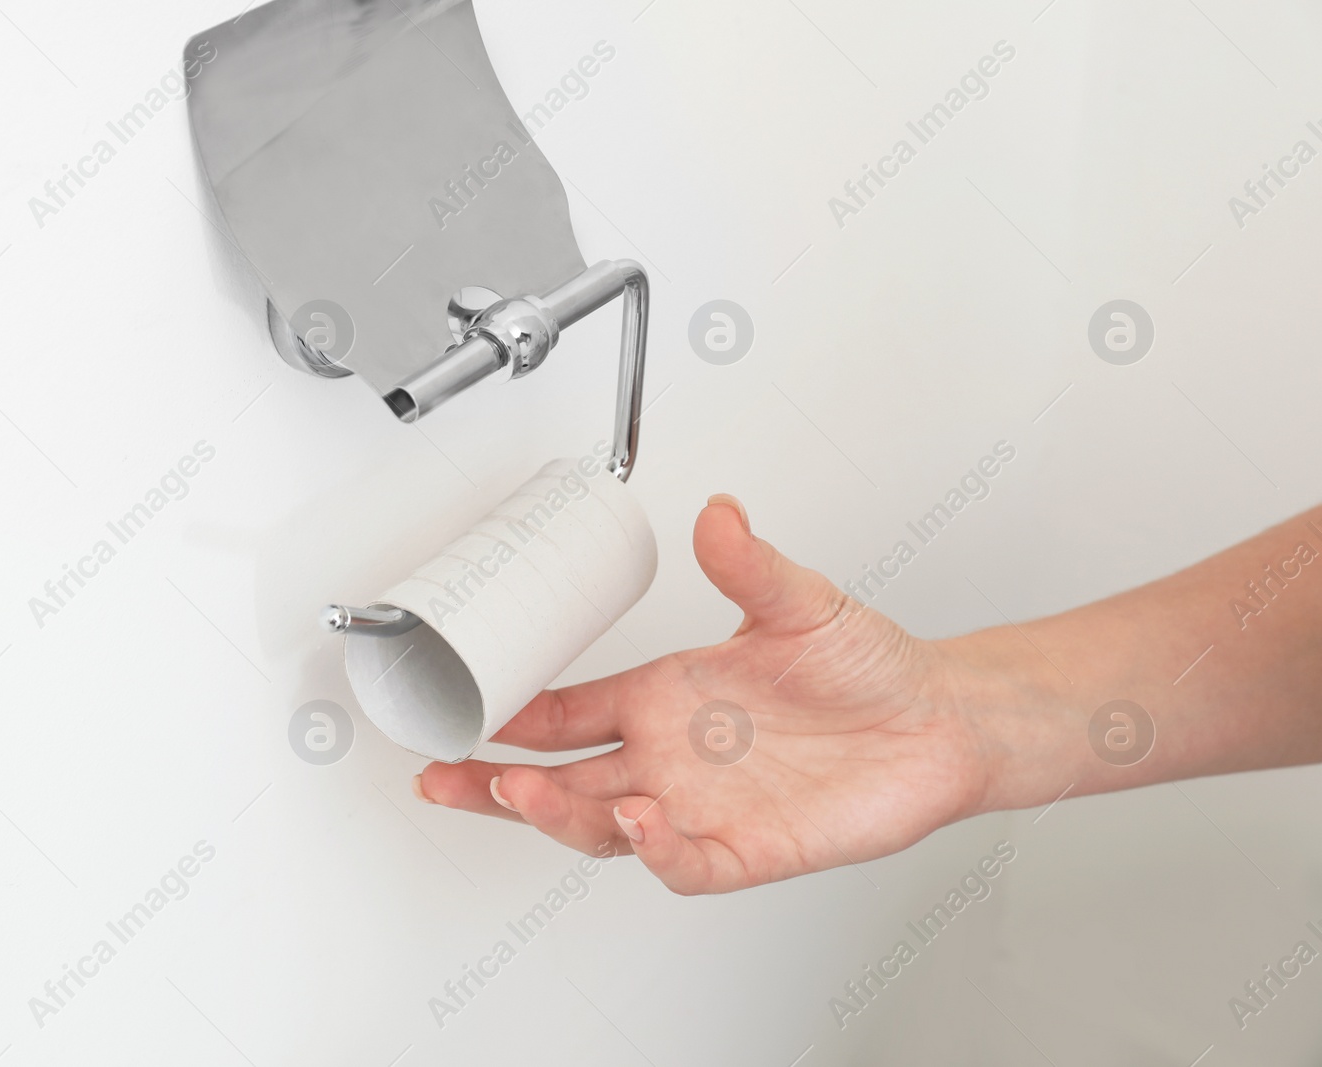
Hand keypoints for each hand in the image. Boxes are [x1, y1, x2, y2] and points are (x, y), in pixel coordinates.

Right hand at [415, 495, 998, 894]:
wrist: (938, 721)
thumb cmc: (865, 666)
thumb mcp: (801, 602)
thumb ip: (751, 564)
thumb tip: (719, 513)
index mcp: (663, 699)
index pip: (566, 716)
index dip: (513, 719)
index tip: (468, 711)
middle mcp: (670, 757)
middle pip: (560, 782)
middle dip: (494, 784)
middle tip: (443, 778)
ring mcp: (701, 807)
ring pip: (603, 826)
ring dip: (557, 815)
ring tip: (522, 792)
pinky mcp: (747, 850)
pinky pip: (685, 863)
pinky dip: (657, 851)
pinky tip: (641, 823)